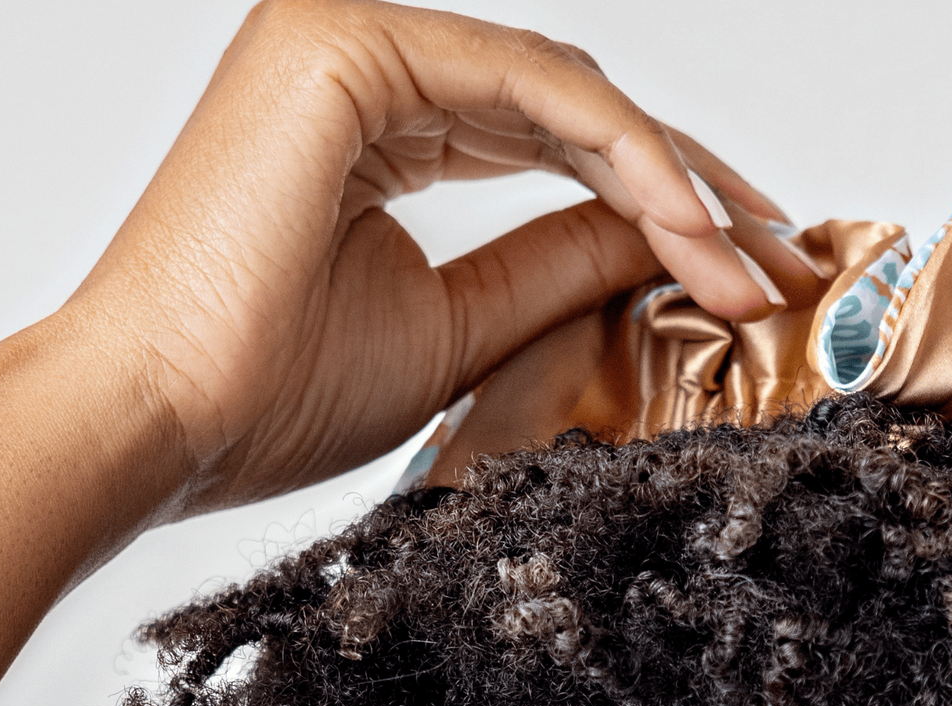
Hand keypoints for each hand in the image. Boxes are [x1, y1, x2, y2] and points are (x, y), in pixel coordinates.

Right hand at [60, 0, 792, 516]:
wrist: (164, 421)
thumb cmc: (270, 399)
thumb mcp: (461, 333)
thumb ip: (556, 271)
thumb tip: (666, 246)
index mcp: (376, 122)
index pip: (558, 142)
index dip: (666, 208)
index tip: (752, 281)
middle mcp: (365, 60)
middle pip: (581, 111)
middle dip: (698, 194)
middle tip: (787, 270)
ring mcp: (352, 37)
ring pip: (573, 97)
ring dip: (683, 185)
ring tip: (758, 272)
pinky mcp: (349, 45)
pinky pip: (542, 93)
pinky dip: (633, 161)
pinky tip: (696, 232)